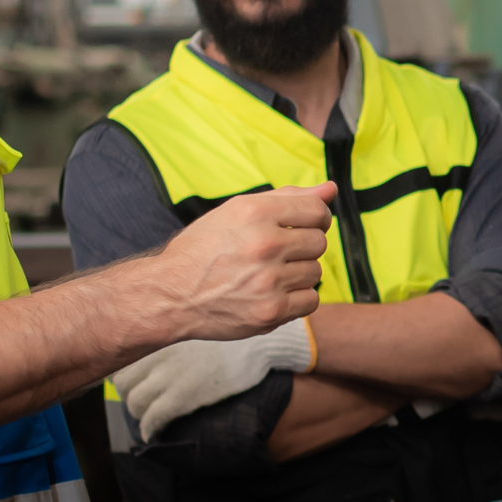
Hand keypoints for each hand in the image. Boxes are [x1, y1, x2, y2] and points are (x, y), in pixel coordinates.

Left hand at [116, 319, 315, 442]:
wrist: (257, 343)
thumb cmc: (236, 330)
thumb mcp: (200, 323)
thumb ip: (177, 331)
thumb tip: (164, 337)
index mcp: (161, 336)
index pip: (125, 357)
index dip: (123, 372)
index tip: (129, 378)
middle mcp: (157, 356)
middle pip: (123, 382)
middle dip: (128, 393)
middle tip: (136, 397)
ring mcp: (168, 377)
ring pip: (134, 402)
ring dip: (138, 412)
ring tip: (145, 415)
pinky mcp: (182, 397)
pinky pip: (153, 418)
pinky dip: (149, 427)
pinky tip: (152, 431)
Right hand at [153, 184, 334, 342]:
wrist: (171, 294)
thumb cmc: (205, 249)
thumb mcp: (238, 211)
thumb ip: (288, 198)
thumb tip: (331, 189)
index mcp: (255, 213)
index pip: (317, 210)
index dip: (315, 219)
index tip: (302, 226)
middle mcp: (264, 245)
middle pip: (319, 242)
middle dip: (303, 247)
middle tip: (277, 253)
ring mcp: (268, 281)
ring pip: (315, 272)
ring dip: (298, 274)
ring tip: (268, 274)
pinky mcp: (271, 312)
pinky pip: (311, 301)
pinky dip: (297, 299)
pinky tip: (273, 293)